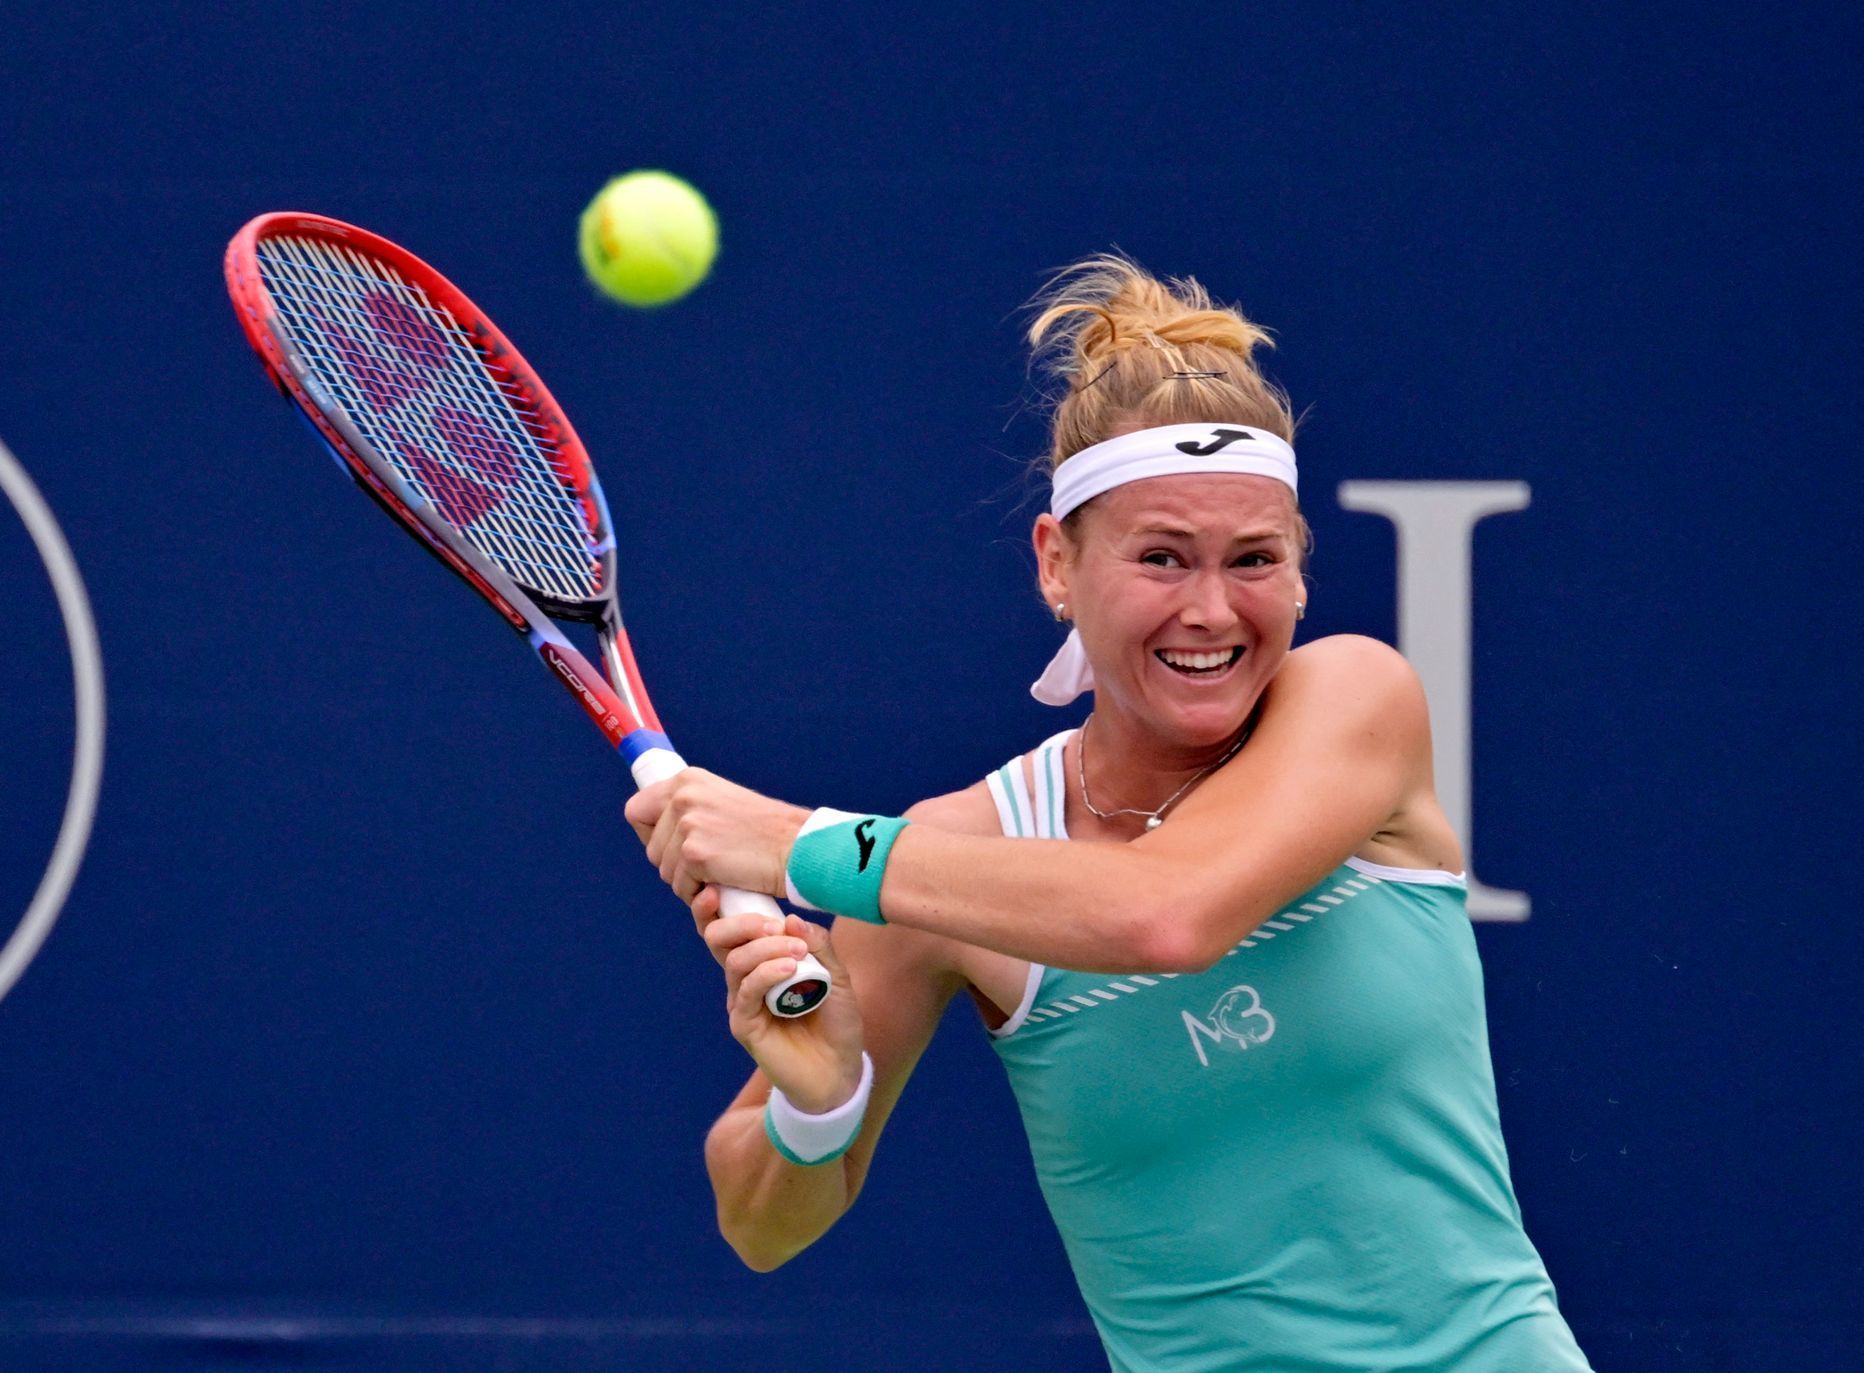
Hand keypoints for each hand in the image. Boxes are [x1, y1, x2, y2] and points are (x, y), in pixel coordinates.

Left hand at [624, 769, 809, 904]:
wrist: (796, 847)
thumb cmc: (767, 833)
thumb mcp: (723, 804)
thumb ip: (691, 810)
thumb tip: (658, 832)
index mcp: (688, 780)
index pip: (637, 810)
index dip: (649, 834)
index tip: (669, 846)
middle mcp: (683, 797)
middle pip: (650, 848)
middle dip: (673, 864)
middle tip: (706, 866)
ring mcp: (687, 824)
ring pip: (665, 870)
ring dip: (689, 881)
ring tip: (720, 872)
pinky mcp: (694, 853)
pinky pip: (681, 887)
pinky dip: (700, 894)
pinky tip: (724, 882)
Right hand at [690, 889, 864, 1110]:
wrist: (841, 1069)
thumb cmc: (836, 1020)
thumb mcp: (837, 974)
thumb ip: (817, 944)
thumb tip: (790, 919)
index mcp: (760, 961)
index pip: (728, 927)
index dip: (716, 907)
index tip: (720, 888)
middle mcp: (744, 979)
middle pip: (718, 939)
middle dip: (739, 922)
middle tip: (770, 922)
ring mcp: (742, 1002)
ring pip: (735, 962)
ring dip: (764, 948)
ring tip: (796, 951)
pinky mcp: (745, 1026)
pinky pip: (746, 991)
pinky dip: (765, 974)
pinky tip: (789, 968)